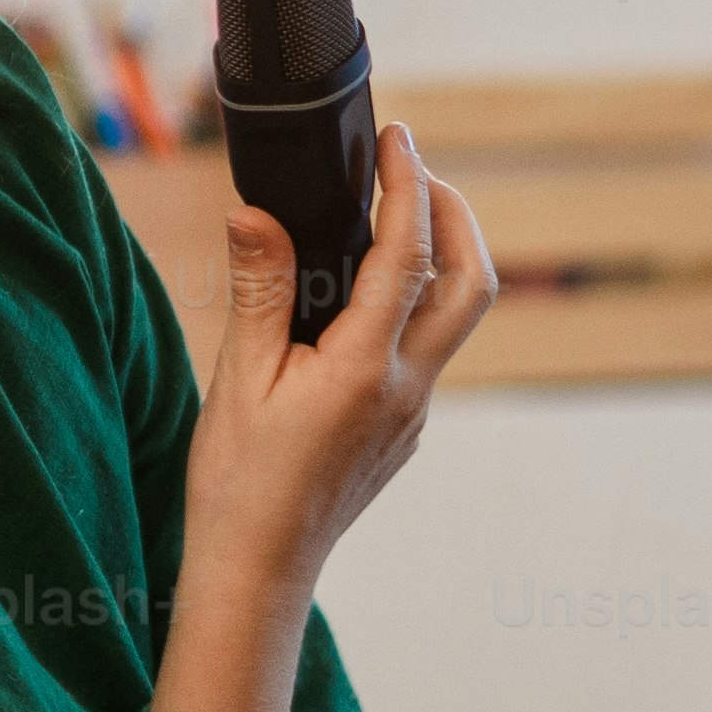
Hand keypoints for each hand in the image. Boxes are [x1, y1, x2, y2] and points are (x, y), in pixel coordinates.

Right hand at [151, 118, 495, 711]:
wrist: (259, 572)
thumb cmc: (240, 483)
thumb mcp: (238, 379)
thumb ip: (260, 291)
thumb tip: (257, 211)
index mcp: (366, 370)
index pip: (407, 256)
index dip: (407, 186)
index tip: (396, 139)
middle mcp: (407, 389)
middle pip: (472, 283)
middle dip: (454, 215)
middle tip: (413, 172)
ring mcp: (414, 412)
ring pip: (455, 318)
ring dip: (440, 257)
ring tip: (392, 215)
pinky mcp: (404, 427)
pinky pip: (426, 349)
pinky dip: (413, 301)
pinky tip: (365, 291)